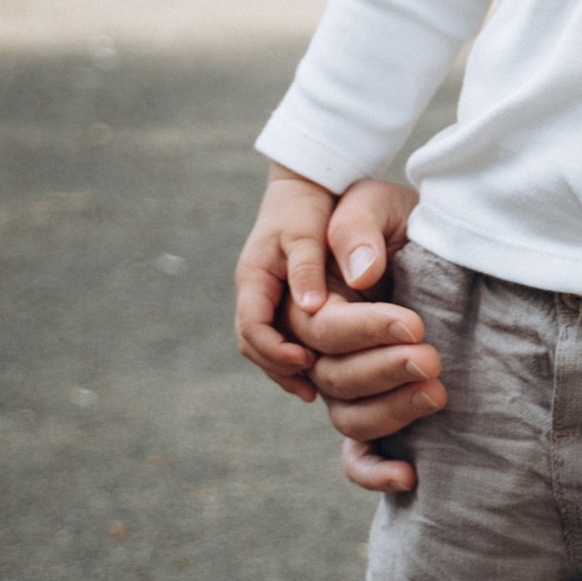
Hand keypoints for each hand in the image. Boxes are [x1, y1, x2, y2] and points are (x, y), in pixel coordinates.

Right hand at [233, 169, 421, 398]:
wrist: (314, 187)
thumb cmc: (314, 203)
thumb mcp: (309, 225)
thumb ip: (309, 261)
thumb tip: (312, 306)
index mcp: (255, 276)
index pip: (252, 326)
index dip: (275, 351)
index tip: (306, 361)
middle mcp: (259, 295)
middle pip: (259, 347)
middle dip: (286, 369)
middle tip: (317, 388)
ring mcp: (274, 303)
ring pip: (273, 351)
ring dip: (294, 374)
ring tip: (321, 393)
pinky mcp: (294, 309)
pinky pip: (292, 345)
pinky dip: (307, 364)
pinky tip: (329, 381)